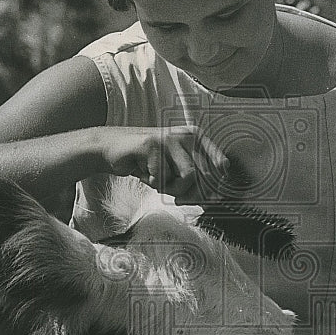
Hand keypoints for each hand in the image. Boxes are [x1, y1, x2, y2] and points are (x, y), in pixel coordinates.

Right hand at [99, 125, 229, 202]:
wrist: (115, 150)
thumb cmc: (148, 163)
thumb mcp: (176, 172)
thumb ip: (196, 182)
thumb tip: (214, 199)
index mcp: (197, 137)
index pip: (220, 165)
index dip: (215, 187)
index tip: (207, 199)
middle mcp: (187, 135)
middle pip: (205, 175)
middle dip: (191, 193)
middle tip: (175, 195)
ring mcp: (169, 138)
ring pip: (188, 177)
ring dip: (172, 188)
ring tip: (158, 181)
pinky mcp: (152, 145)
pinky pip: (162, 178)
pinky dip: (152, 183)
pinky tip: (144, 171)